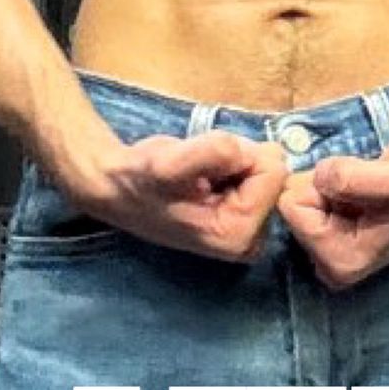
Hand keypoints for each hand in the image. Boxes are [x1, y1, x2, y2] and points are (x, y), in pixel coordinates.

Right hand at [76, 130, 291, 262]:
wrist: (117, 185)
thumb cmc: (140, 178)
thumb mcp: (168, 164)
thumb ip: (213, 153)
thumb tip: (256, 150)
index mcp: (239, 235)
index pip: (272, 174)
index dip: (238, 157)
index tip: (204, 166)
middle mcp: (251, 239)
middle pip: (271, 172)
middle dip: (237, 159)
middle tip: (199, 170)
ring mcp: (249, 227)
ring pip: (263, 167)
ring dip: (231, 160)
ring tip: (198, 173)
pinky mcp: (244, 214)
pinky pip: (255, 170)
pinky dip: (230, 163)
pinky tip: (203, 177)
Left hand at [276, 137, 388, 289]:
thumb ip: (355, 179)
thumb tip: (320, 177)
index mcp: (341, 261)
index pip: (290, 206)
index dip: (322, 185)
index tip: (359, 187)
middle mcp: (329, 265)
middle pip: (289, 202)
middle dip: (322, 185)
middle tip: (365, 185)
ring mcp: (329, 249)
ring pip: (298, 194)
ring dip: (329, 183)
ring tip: (366, 187)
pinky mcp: (330, 231)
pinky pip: (306, 192)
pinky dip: (329, 181)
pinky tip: (360, 189)